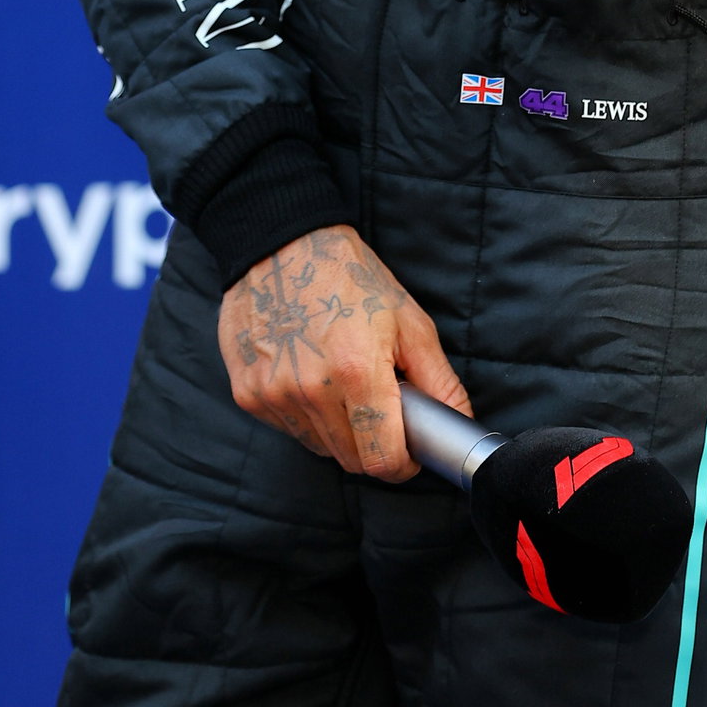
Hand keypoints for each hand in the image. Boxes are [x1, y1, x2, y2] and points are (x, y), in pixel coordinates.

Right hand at [218, 224, 470, 479]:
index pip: (382, 460)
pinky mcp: (247, 393)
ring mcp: (273, 394)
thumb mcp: (408, 320)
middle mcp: (310, 390)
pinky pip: (288, 428)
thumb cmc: (350, 276)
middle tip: (379, 406)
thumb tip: (460, 424)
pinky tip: (309, 374)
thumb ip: (438, 381)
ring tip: (342, 381)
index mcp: (356, 371)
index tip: (408, 450)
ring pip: (319, 447)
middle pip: (350, 460)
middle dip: (373, 445)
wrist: (282, 242)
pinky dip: (305, 414)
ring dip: (337, 430)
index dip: (402, 463)